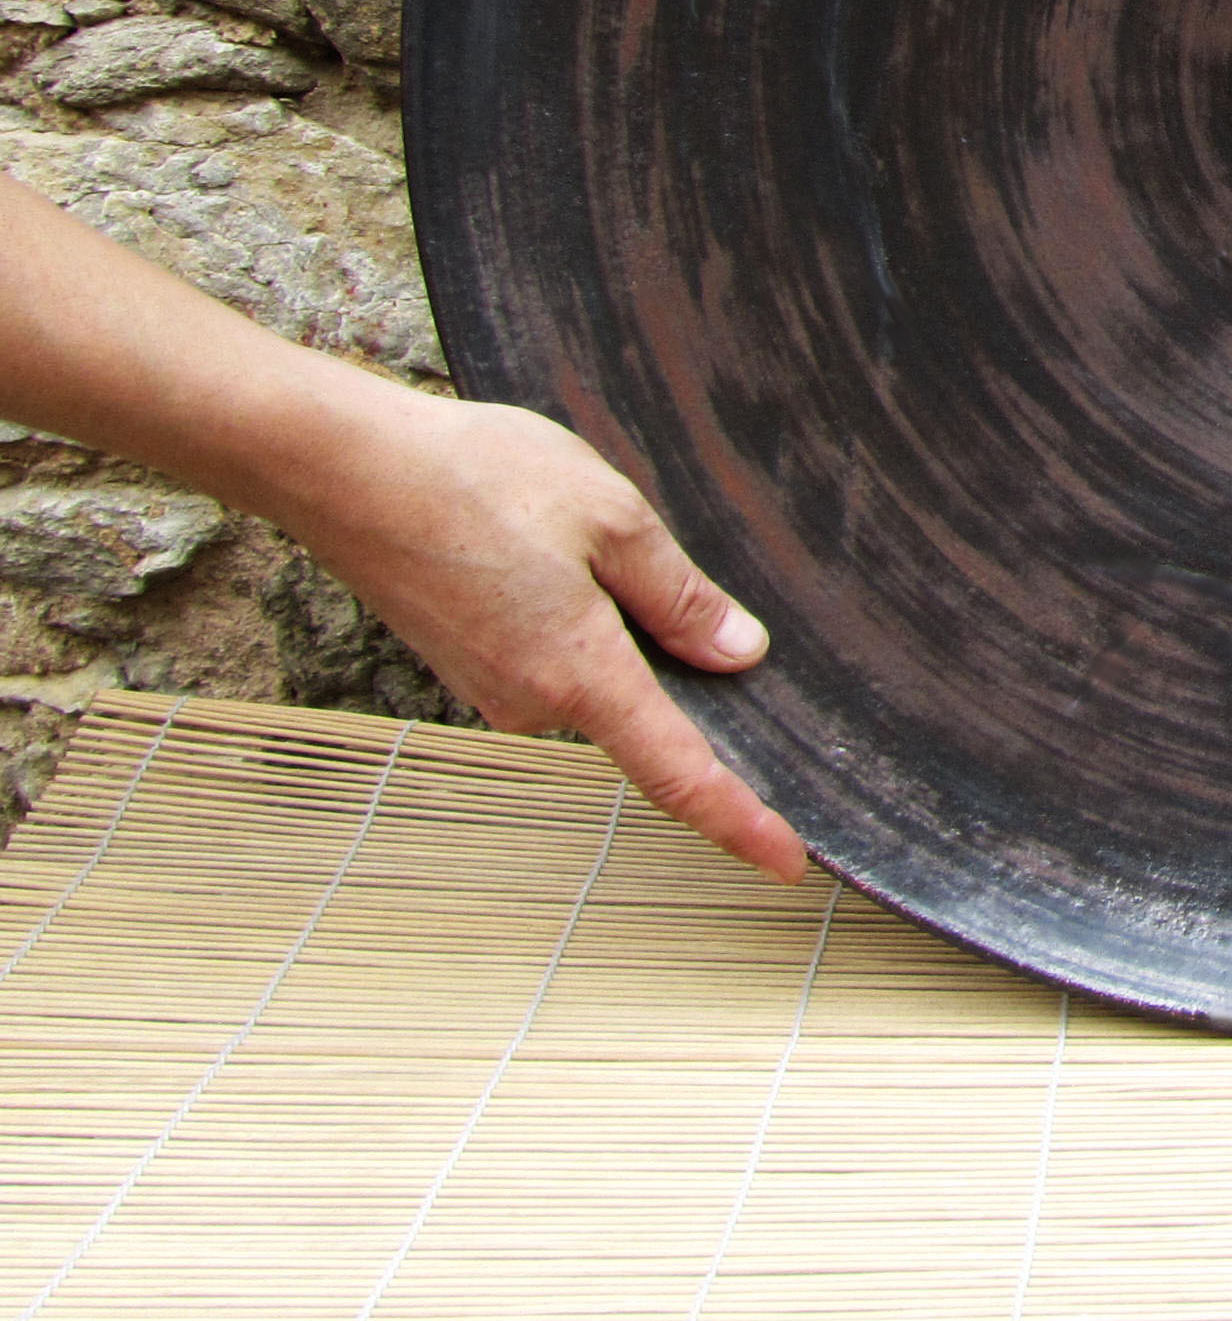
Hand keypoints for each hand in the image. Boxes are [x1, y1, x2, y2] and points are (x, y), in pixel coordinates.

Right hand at [260, 372, 808, 882]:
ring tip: (598, 538)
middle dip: (683, 670)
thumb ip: (679, 595)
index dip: (740, 823)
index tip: (788, 864)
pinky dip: (583, 620)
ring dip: (622, 625)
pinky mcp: (468, 660)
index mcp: (579, 675)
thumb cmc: (474, 480)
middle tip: (702, 597)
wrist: (340, 469)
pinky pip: (556, 657)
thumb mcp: (612, 518)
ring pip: (597, 675)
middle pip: (645, 713)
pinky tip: (563, 550)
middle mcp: (532, 703)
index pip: (679, 774)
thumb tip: (738, 654)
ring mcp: (493, 687)